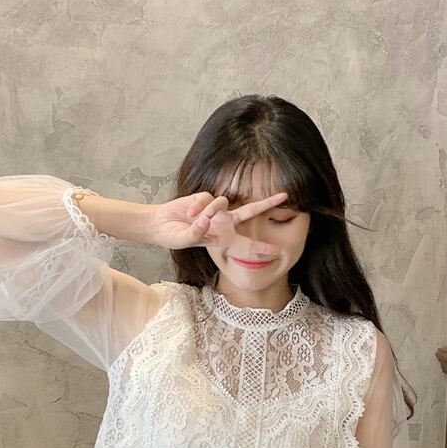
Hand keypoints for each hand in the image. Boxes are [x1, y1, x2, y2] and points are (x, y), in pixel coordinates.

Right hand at [148, 191, 287, 257]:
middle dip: (268, 203)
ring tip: (194, 219)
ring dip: (209, 211)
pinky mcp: (205, 197)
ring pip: (223, 202)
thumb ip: (195, 233)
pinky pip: (208, 198)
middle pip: (251, 211)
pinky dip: (198, 206)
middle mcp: (224, 223)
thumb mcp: (184, 240)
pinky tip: (189, 212)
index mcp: (224, 239)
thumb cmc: (173, 236)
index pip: (247, 244)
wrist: (160, 224)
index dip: (262, 248)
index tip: (278, 251)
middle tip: (286, 196)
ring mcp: (216, 210)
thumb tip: (206, 221)